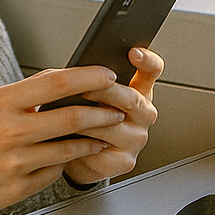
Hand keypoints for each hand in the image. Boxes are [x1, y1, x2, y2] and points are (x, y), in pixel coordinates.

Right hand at [0, 65, 126, 214]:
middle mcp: (9, 131)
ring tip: (102, 134)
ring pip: (69, 149)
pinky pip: (54, 172)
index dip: (88, 77)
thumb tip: (62, 79)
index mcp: (1, 103)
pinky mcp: (18, 187)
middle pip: (70, 118)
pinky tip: (68, 157)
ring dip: (92, 141)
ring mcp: (14, 162)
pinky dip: (64, 163)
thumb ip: (25, 93)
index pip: (55, 83)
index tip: (107, 75)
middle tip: (117, 109)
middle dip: (101, 113)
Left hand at [60, 46, 163, 187]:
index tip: (134, 52)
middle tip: (83, 89)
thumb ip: (92, 80)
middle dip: (104, 92)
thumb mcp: (91, 94)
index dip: (146, 60)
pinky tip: (69, 141)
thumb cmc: (86, 118)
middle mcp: (143, 114)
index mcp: (139, 91)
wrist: (80, 155)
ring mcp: (136, 138)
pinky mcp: (124, 161)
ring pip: (111, 125)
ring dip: (84, 120)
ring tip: (63, 116)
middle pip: (131, 98)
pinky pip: (101, 151)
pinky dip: (81, 145)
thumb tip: (78, 70)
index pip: (152, 70)